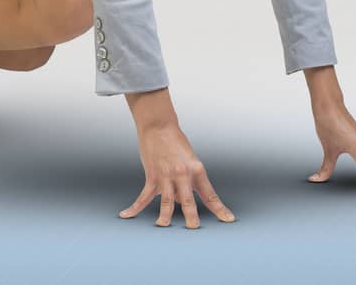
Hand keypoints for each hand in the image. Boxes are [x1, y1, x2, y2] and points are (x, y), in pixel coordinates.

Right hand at [120, 120, 236, 227]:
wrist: (160, 127)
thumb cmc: (176, 143)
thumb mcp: (189, 161)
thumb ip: (187, 182)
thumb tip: (179, 202)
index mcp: (197, 170)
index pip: (210, 194)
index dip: (219, 209)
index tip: (228, 219)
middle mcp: (183, 174)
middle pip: (188, 201)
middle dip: (191, 216)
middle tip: (194, 228)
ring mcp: (167, 176)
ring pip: (167, 201)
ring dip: (165, 216)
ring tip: (163, 225)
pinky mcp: (152, 176)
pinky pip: (143, 196)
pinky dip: (135, 207)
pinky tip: (127, 214)